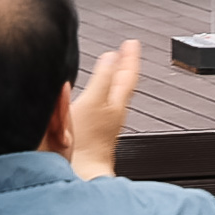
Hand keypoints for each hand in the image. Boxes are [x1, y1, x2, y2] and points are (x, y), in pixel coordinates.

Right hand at [69, 40, 137, 179]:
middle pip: (124, 82)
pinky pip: (105, 105)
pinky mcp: (97, 132)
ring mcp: (106, 122)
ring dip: (116, 78)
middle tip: (126, 50)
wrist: (83, 171)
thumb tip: (111, 56)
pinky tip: (98, 95)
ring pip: (116, 94)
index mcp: (117, 101)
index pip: (128, 73)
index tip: (131, 42)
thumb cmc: (88, 140)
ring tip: (115, 67)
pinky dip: (105, 93)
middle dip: (125, 65)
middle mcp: (115, 111)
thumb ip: (103, 78)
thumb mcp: (94, 101)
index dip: (129, 57)